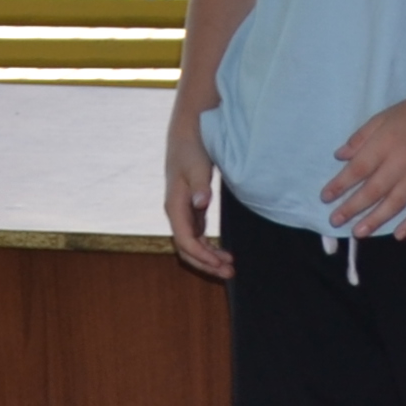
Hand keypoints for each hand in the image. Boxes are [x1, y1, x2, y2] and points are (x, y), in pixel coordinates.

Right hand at [162, 116, 231, 281]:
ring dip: (208, 257)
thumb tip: (201, 204)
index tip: (221, 264)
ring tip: (230, 266)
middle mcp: (176, 211)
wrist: (188, 132)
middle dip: (206, 264)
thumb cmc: (192, 148)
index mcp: (174, 205)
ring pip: (192, 244)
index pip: (184, 240)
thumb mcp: (197, 166)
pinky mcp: (191, 207)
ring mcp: (183, 210)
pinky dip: (208, 246)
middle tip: (230, 273)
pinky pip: (197, 235)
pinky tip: (222, 251)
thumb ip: (200, 186)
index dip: (202, 256)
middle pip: (186, 248)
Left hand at [320, 88, 405, 239]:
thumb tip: (339, 157)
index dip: (340, 184)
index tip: (325, 197)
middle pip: (374, 190)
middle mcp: (401, 163)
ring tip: (358, 232)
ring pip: (396, 203)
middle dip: (352, 208)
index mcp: (385, 144)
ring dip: (376, 220)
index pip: (358, 169)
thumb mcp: (381, 118)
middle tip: (334, 221)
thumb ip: (359, 139)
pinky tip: (399, 235)